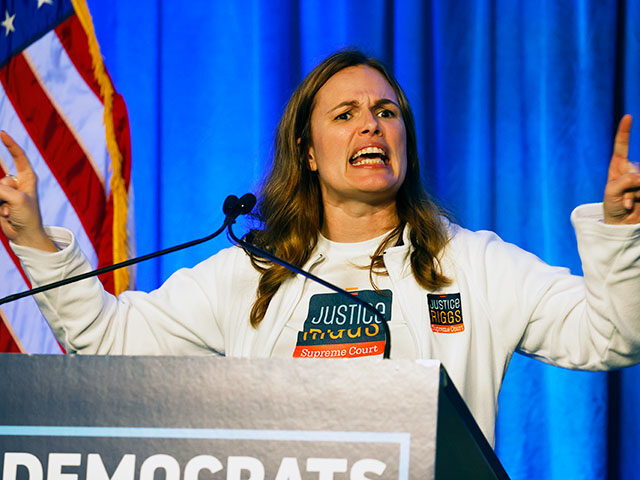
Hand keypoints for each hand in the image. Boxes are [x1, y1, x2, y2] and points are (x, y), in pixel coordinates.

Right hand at [0, 131, 57, 250]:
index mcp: (28, 178)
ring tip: (11, 211)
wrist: (25, 235)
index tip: (2, 133)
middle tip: (12, 202)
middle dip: (2, 191)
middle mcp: (17, 183)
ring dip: (1, 202)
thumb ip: (0, 188)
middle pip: (1, 178)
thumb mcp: (16, 199)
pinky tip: (7, 214)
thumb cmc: (27, 216)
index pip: (18, 157)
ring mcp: (7, 192)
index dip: (10, 144)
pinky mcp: (0, 201)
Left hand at [603, 114, 639, 223]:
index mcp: (618, 167)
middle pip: (636, 172)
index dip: (624, 132)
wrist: (621, 224)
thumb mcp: (611, 193)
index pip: (621, 146)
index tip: (628, 117)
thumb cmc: (612, 206)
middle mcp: (632, 170)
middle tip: (622, 200)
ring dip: (635, 196)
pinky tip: (635, 205)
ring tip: (628, 203)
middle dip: (629, 189)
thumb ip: (624, 181)